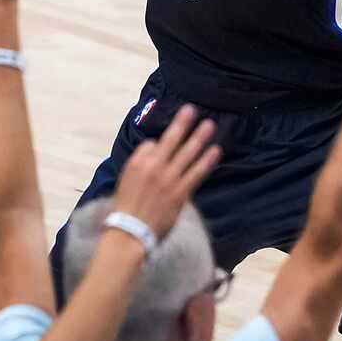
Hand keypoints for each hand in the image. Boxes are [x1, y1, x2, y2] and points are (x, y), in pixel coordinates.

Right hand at [112, 105, 221, 240]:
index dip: (158, 145)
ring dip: (199, 137)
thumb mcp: (125, 179)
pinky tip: (216, 150)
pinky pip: (197, 172)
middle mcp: (154, 166)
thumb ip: (140, 162)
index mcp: (138, 162)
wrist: (130, 231)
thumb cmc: (126, 207)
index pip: (152, 144)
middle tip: (192, 109)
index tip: (162, 147)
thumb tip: (154, 148)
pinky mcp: (181, 191)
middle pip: (171, 139)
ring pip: (187, 152)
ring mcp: (169, 178)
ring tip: (209, 124)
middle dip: (183, 123)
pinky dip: (207, 160)